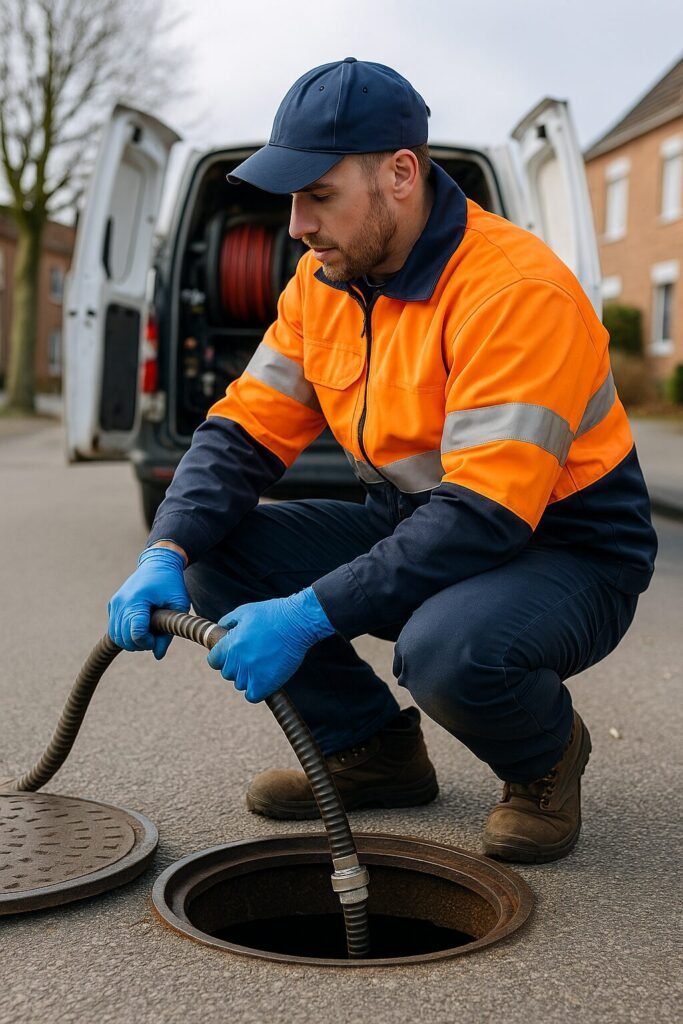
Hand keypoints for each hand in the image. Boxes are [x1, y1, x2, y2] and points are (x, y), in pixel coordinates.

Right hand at [108, 547, 189, 658]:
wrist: (158, 563)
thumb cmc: (171, 584)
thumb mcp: (178, 606)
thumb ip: (168, 633)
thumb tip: (158, 656)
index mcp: (137, 601)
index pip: (136, 633)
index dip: (147, 642)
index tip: (158, 637)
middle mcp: (121, 602)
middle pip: (124, 638)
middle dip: (140, 643)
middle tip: (156, 635)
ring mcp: (114, 604)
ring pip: (116, 637)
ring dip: (132, 641)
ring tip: (149, 631)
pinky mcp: (112, 605)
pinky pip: (114, 629)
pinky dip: (126, 634)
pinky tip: (141, 626)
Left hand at [207, 587, 334, 701]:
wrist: (298, 622)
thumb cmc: (272, 614)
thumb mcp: (245, 611)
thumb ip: (228, 622)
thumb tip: (220, 629)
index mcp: (230, 644)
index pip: (214, 661)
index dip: (222, 658)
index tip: (232, 655)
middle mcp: (238, 660)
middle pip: (228, 673)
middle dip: (237, 666)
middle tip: (252, 656)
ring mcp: (252, 673)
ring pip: (240, 684)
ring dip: (248, 677)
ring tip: (262, 664)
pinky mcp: (267, 683)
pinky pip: (252, 696)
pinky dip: (257, 690)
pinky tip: (264, 679)